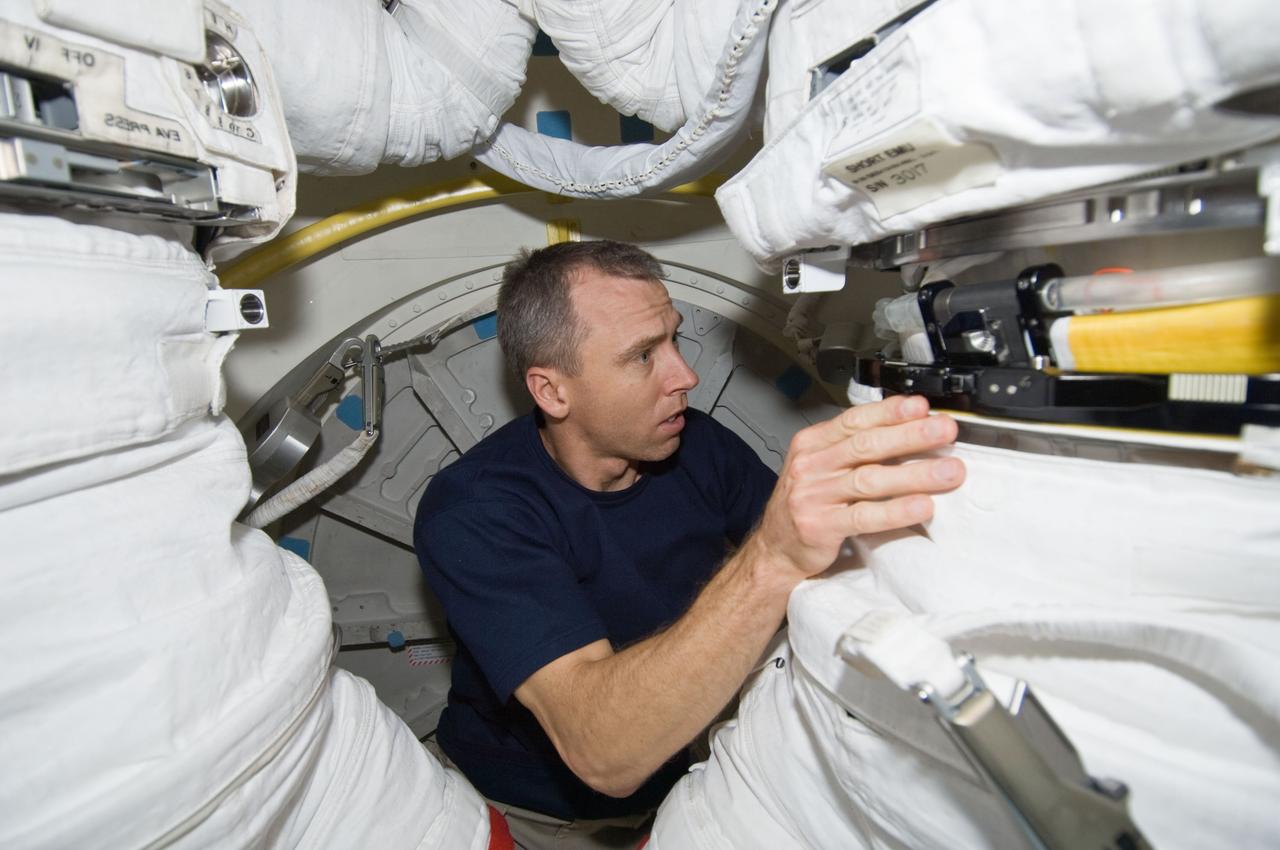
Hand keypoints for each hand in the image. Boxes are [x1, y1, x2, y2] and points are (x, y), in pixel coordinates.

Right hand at [754, 395, 963, 581]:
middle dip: (910, 436)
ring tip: (948, 472)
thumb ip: (853, 449)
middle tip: (944, 431)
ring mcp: (813, 496)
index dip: (890, 412)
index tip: (922, 408)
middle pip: (866, 445)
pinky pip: (864, 516)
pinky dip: (896, 510)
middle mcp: (811, 466)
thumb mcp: (821, 466)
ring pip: (870, 479)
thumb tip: (908, 432)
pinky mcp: (820, 526)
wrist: (775, 548)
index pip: (855, 420)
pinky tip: (921, 506)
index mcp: (812, 444)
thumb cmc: (805, 505)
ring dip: (914, 474)